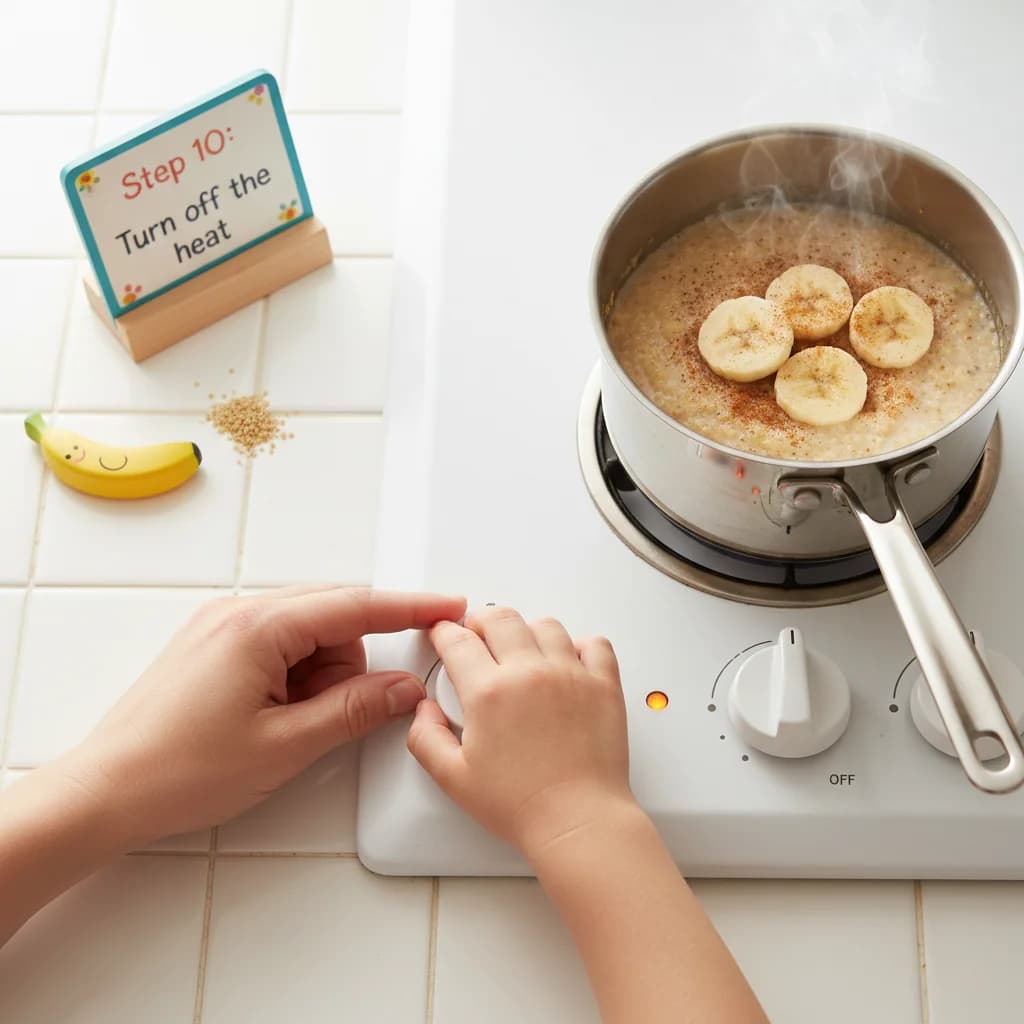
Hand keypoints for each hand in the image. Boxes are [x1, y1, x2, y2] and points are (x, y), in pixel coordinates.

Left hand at [60, 585, 465, 847]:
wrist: (103, 792)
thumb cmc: (176, 771)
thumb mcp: (285, 746)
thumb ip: (355, 710)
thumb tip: (402, 688)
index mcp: (258, 626)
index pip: (356, 604)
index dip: (410, 607)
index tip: (447, 606)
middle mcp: (239, 612)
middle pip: (333, 618)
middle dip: (350, 665)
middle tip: (336, 715)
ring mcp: (223, 626)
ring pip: (309, 635)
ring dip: (319, 677)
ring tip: (288, 727)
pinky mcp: (214, 646)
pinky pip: (280, 646)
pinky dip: (295, 677)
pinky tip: (276, 715)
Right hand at [407, 606, 634, 857]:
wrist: (577, 822)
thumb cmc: (522, 805)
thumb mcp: (453, 778)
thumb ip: (426, 738)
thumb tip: (425, 710)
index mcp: (489, 692)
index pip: (458, 639)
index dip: (444, 632)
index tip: (443, 634)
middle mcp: (530, 674)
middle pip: (500, 617)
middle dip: (481, 621)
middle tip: (477, 635)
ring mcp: (570, 675)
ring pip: (545, 624)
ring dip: (527, 630)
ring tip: (521, 648)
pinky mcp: (603, 685)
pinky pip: (593, 643)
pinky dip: (578, 644)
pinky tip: (566, 660)